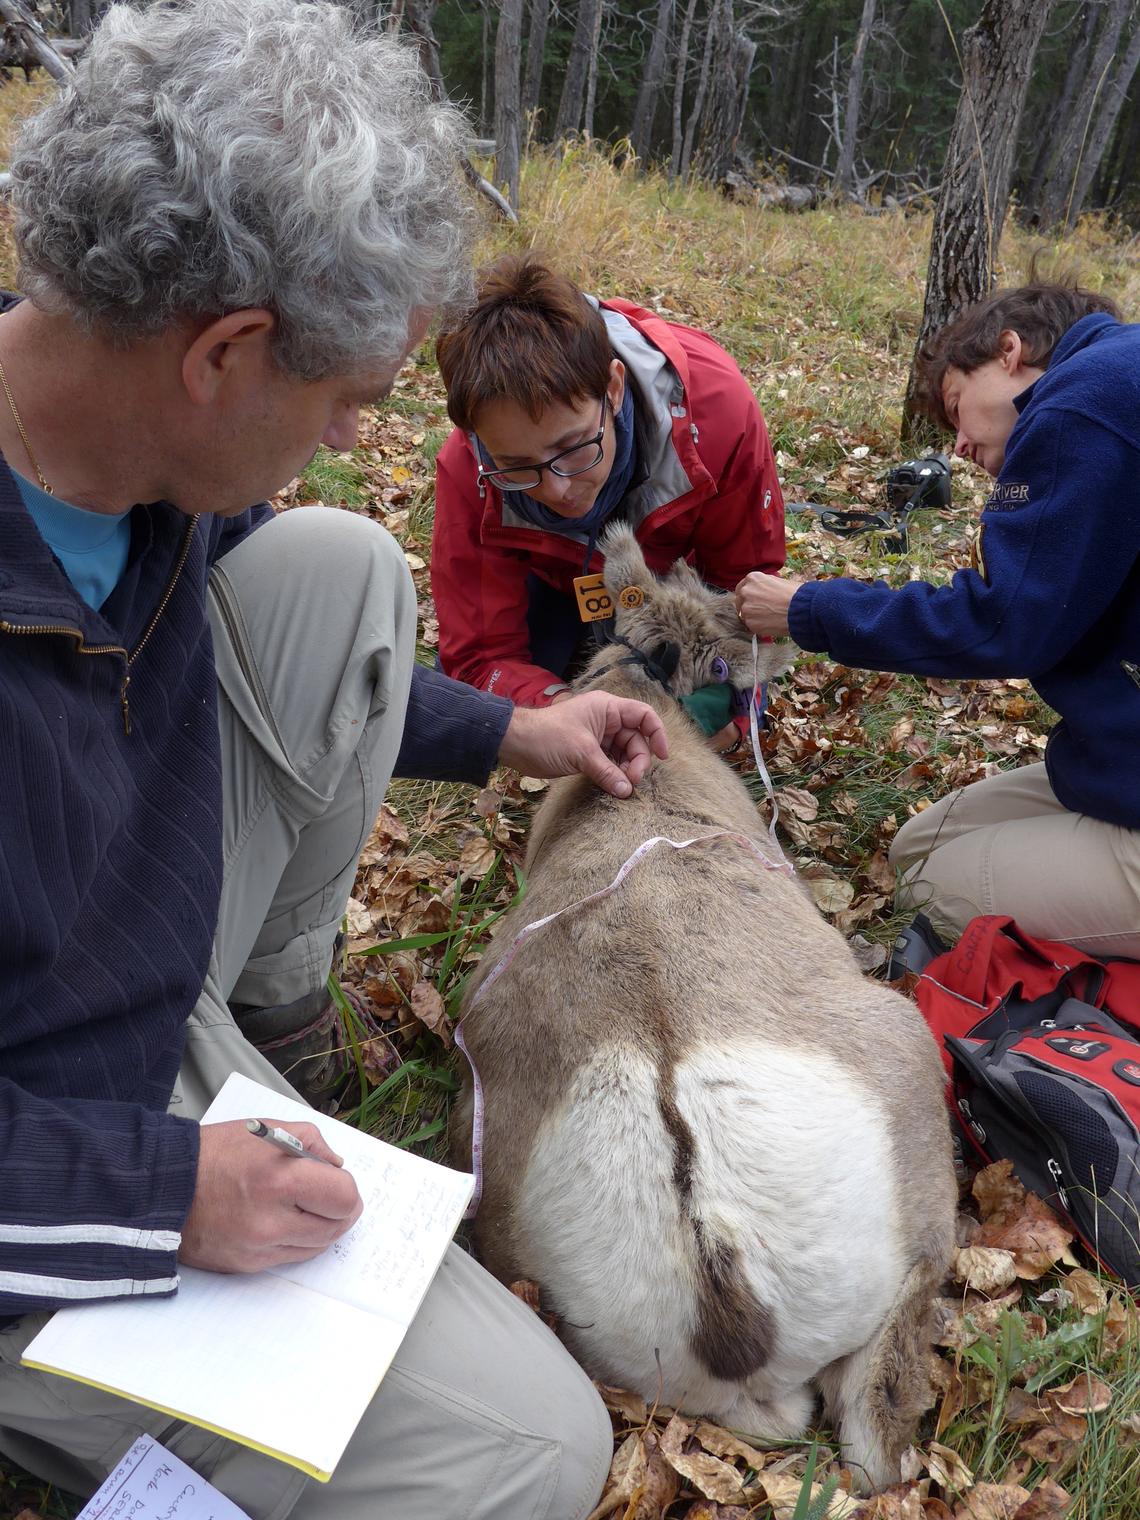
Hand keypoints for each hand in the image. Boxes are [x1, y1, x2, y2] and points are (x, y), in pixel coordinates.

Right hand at [180, 1119, 362, 1273]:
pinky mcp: (248, 1265)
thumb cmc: (214, 1154)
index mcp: (279, 1179)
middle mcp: (271, 1220)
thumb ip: (311, 1142)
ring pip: (317, 1246)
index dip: (346, 1187)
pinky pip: (291, 1257)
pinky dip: (297, 1239)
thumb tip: (336, 1165)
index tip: (338, 1180)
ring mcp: (259, 1248)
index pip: (342, 1197)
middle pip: (335, 1226)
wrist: (166, 1187)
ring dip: (321, 1226)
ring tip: (306, 1205)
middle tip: (331, 1194)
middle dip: (340, 1208)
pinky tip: (285, 1220)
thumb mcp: (268, 1130)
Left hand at [498, 690, 668, 797]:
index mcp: (607, 708)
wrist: (516, 744)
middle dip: (637, 760)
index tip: (662, 756)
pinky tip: (614, 786)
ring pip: (624, 753)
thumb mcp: (581, 753)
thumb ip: (607, 771)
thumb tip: (627, 791)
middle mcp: (606, 720)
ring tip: (622, 786)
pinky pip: (610, 762)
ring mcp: (597, 737)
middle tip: (631, 781)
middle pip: (636, 739)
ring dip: (626, 770)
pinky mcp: (588, 752)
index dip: (657, 734)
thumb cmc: (547, 736)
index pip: (643, 716)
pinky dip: (614, 774)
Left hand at [734, 571, 801, 637]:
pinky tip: (770, 624)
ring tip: (769, 618)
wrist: (801, 609)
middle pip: (740, 600)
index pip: (742, 587)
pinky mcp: (750, 623)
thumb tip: (761, 592)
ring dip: (753, 617)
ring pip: (744, 614)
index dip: (748, 595)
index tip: (752, 600)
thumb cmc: (795, 594)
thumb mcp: (778, 581)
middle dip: (748, 605)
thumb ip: (764, 585)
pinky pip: (750, 625)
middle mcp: (746, 591)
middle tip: (760, 611)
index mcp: (752, 578)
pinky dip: (758, 626)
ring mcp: (746, 608)